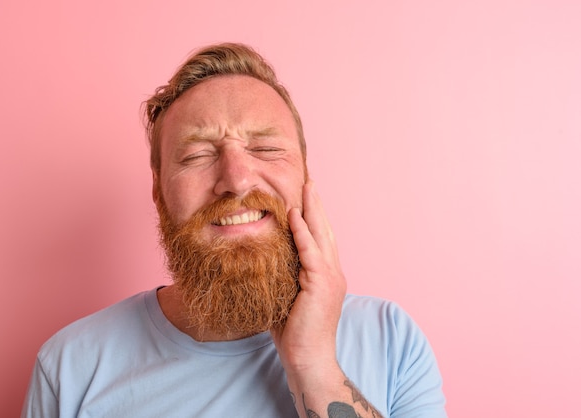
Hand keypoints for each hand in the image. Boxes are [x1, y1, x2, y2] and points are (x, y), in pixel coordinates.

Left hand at [271, 180, 346, 378]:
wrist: (307, 359)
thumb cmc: (293, 333)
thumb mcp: (285, 297)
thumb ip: (280, 275)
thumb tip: (261, 259)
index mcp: (325, 276)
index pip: (320, 239)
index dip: (313, 217)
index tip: (304, 196)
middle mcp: (333, 273)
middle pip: (325, 230)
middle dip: (316, 205)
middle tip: (310, 181)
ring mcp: (330, 278)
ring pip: (321, 235)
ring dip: (312, 209)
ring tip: (306, 187)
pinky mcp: (322, 284)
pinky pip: (310, 251)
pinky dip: (303, 231)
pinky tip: (294, 214)